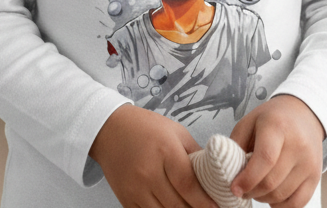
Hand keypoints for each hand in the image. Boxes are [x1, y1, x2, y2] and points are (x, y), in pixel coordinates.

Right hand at [89, 105, 218, 207]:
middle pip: (177, 205)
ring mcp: (135, 189)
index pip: (188, 184)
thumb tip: (213, 175)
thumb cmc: (145, 127)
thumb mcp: (175, 131)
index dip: (204, 201)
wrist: (110, 130)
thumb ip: (194, 153)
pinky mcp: (126, 200)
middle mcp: (148, 172)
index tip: (217, 207)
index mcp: (165, 151)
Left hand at [229, 95, 325, 206]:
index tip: (234, 188)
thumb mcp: (249, 121)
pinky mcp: (316, 176)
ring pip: (282, 195)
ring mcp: (309, 161)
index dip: (247, 178)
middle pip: (271, 182)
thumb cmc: (272, 119)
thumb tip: (228, 173)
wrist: (303, 114)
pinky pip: (297, 203)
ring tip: (256, 188)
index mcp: (277, 126)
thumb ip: (236, 145)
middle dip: (251, 191)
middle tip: (242, 189)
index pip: (265, 158)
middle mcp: (297, 144)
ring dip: (264, 198)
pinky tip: (272, 195)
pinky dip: (280, 206)